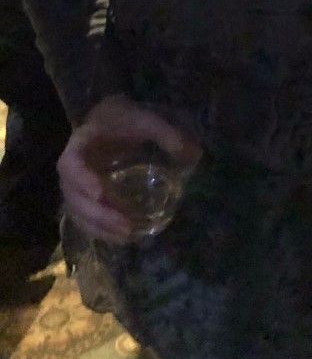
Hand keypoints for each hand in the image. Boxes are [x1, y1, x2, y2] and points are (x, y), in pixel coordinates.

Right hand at [58, 94, 201, 243]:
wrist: (110, 121)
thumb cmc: (125, 120)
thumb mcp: (146, 120)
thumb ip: (167, 134)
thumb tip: (194, 155)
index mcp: (81, 144)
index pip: (70, 164)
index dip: (81, 179)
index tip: (100, 192)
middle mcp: (72, 169)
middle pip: (73, 196)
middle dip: (98, 214)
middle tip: (125, 225)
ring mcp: (76, 186)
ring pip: (78, 212)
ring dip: (100, 227)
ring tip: (129, 235)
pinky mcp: (85, 198)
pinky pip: (86, 219)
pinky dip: (101, 230)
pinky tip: (124, 237)